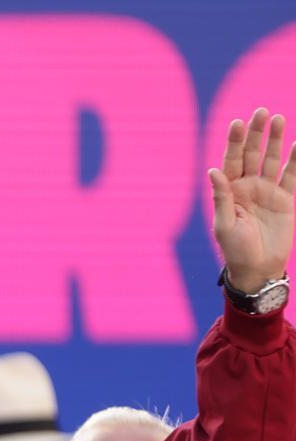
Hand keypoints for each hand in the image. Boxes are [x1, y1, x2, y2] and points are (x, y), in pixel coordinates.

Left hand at [211, 108, 295, 294]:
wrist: (258, 268)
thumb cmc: (235, 249)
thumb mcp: (224, 224)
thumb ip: (221, 197)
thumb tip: (212, 170)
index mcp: (230, 191)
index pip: (231, 161)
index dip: (234, 142)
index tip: (238, 122)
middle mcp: (248, 187)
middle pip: (252, 154)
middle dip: (255, 134)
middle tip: (261, 112)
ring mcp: (267, 191)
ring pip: (271, 159)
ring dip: (274, 140)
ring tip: (277, 118)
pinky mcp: (286, 198)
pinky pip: (292, 174)